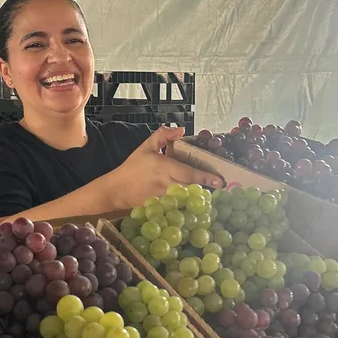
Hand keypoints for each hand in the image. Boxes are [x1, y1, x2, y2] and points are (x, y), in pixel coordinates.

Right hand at [103, 126, 223, 208]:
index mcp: (164, 167)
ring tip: (210, 196)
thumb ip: (163, 135)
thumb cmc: (133, 167)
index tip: (219, 181)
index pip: (189, 173)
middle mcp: (166, 183)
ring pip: (186, 199)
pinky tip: (194, 206)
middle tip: (219, 188)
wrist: (117, 189)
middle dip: (206, 189)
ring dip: (198, 198)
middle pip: (192, 188)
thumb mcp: (146, 147)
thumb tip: (181, 130)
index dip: (205, 177)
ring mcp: (164, 198)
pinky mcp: (161, 207)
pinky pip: (177, 207)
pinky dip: (186, 206)